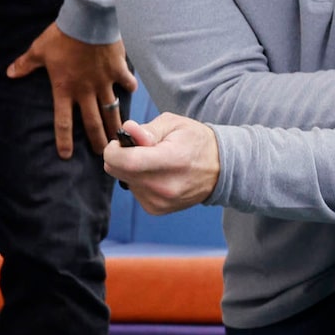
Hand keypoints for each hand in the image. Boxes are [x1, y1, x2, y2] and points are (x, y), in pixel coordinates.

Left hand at [8, 24, 134, 158]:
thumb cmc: (61, 36)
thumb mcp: (39, 50)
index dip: (63, 140)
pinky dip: (129, 87)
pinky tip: (132, 92)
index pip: (63, 121)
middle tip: (104, 153)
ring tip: (121, 136)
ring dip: (116, 124)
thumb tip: (9, 73)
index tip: (66, 155)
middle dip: (98, 140)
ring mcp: (104, 82)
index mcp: (64, 89)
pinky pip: (126, 83)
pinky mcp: (118, 70)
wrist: (87, 20)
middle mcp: (85, 91)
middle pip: (92, 122)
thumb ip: (26, 64)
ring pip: (112, 109)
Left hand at [102, 113, 221, 214]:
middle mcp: (164, 187)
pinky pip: (133, 190)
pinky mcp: (156, 209)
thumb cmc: (196, 141)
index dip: (114, 149)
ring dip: (131, 169)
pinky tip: (157, 174)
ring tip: (155, 161)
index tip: (122, 141)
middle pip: (117, 171)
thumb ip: (147, 129)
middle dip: (120, 156)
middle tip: (140, 148)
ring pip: (123, 180)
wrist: (220, 169)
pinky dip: (138, 180)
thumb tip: (127, 130)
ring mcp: (160, 202)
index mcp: (170, 161)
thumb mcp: (174, 124)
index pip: (125, 160)